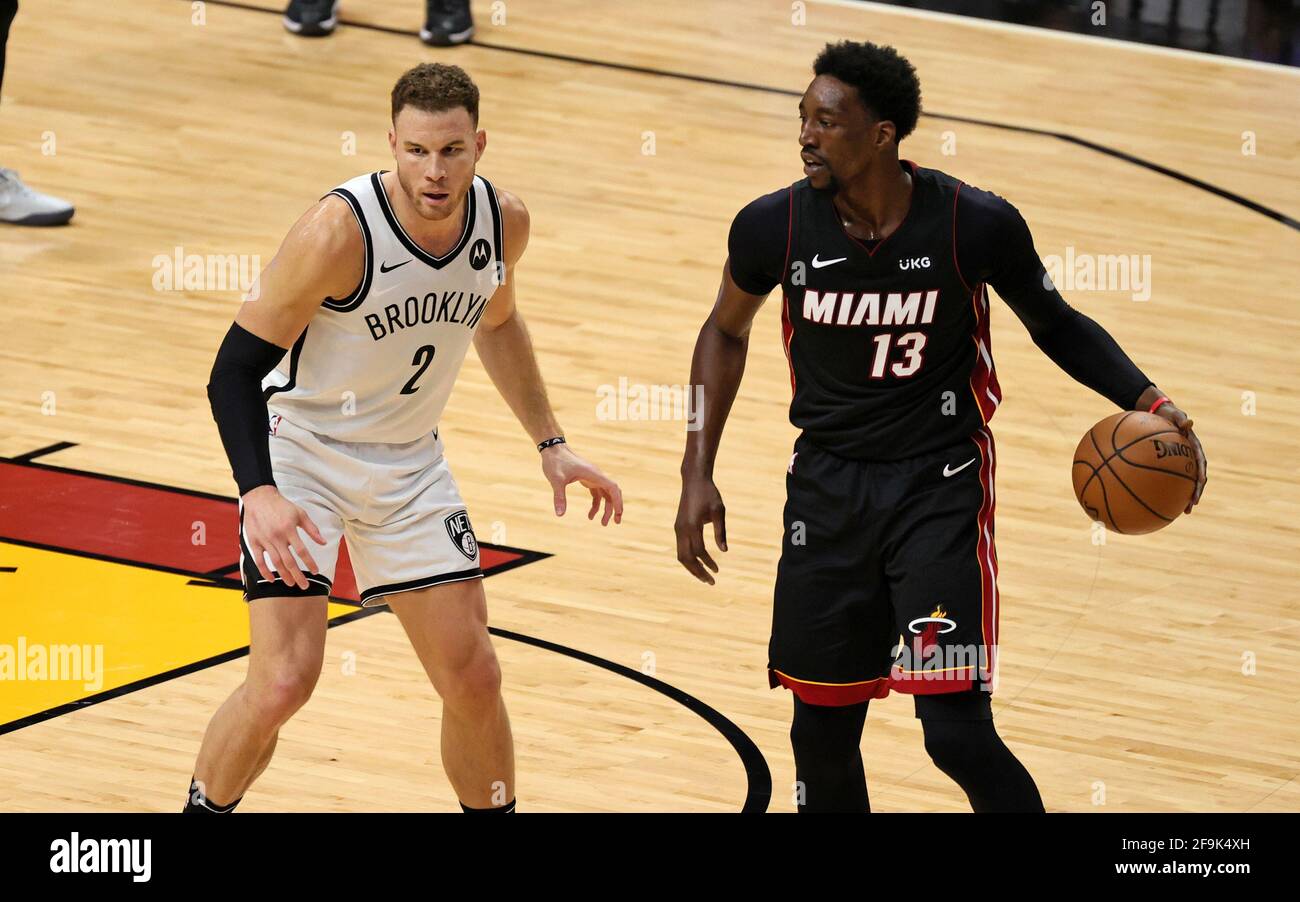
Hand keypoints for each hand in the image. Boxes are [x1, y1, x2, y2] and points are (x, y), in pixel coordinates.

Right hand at [240, 485, 327, 588]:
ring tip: (291, 584)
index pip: (302, 551)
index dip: (310, 563)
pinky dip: (264, 571)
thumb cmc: (282, 506)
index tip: (316, 572)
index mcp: (289, 529)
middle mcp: (277, 536)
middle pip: (289, 561)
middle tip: (304, 586)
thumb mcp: (300, 514)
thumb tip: (324, 543)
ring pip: (275, 562)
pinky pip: (259, 560)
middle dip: (298, 575)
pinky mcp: (254, 542)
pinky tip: (271, 579)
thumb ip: (312, 529)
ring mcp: (264, 540)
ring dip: (284, 575)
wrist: (259, 497)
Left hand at [542, 444, 622, 525]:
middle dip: (615, 507)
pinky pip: (596, 493)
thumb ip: (559, 497)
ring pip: (605, 494)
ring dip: (606, 508)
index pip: (612, 488)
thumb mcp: (556, 480)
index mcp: (593, 474)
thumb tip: (560, 514)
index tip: (618, 514)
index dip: (618, 501)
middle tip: (616, 522)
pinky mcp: (587, 478)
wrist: (553, 448)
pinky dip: (596, 504)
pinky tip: (590, 515)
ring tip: (603, 523)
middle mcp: (596, 475)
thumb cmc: (555, 462)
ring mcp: (593, 477)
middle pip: (612, 492)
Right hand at [675, 472, 726, 584]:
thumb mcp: (719, 511)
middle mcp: (682, 529)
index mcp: (693, 525)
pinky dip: (688, 559)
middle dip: (698, 572)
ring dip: (692, 568)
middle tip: (711, 582)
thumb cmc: (709, 494)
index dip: (708, 563)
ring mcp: (678, 529)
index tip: (717, 570)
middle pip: (686, 558)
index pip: (699, 551)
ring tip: (704, 577)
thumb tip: (724, 551)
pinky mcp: (678, 527)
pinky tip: (699, 564)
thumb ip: (721, 532)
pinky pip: (681, 548)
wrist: (694, 480)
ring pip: (681, 555)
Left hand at [1141, 389, 1206, 512]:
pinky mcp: (1171, 465)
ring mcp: (1181, 462)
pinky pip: (1169, 479)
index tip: (1200, 482)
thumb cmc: (1167, 414)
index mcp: (1193, 447)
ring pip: (1185, 482)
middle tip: (1192, 504)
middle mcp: (1190, 457)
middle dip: (1196, 492)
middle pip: (1196, 478)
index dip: (1200, 473)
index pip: (1200, 462)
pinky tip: (1159, 502)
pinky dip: (1167, 490)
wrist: (1160, 414)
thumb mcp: (1174, 413)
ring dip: (1185, 497)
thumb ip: (1180, 418)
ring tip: (1182, 512)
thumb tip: (1189, 422)